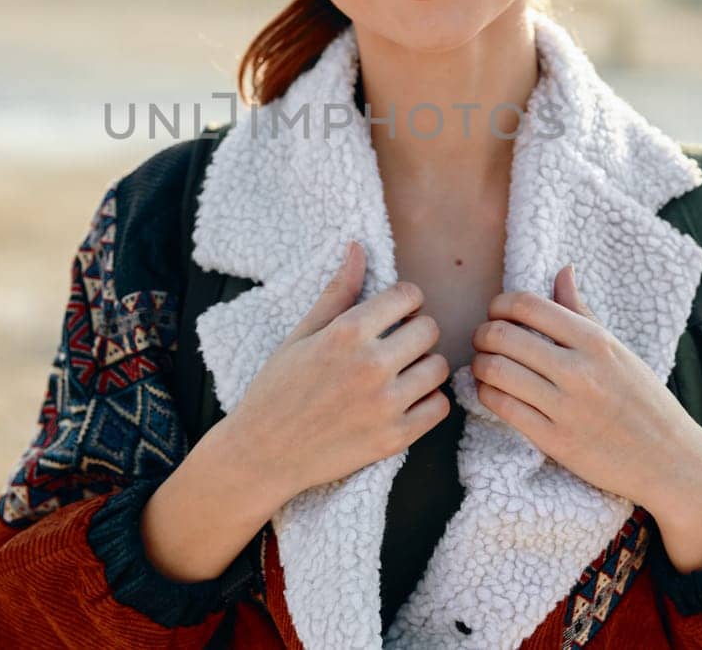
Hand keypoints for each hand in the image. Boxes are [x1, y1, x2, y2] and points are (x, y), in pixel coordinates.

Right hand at [229, 240, 451, 500]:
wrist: (262, 453)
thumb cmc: (277, 388)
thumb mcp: (301, 334)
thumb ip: (338, 292)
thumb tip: (358, 247)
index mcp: (347, 332)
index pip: (408, 295)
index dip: (403, 300)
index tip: (392, 314)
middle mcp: (371, 365)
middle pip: (429, 329)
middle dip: (415, 331)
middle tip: (394, 345)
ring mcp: (385, 404)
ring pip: (438, 368)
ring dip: (423, 367)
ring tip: (399, 374)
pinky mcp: (394, 438)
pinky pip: (439, 408)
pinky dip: (428, 402)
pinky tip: (404, 401)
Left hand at [469, 263, 701, 513]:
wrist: (670, 461)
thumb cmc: (645, 401)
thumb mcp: (619, 350)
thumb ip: (582, 312)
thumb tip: (562, 270)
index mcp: (595, 341)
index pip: (528, 305)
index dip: (499, 304)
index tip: (497, 313)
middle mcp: (579, 370)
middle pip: (503, 335)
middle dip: (482, 333)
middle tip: (483, 339)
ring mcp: (566, 407)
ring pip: (495, 370)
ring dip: (478, 364)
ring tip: (484, 366)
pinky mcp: (555, 441)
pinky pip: (502, 408)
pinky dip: (485, 395)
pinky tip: (491, 392)